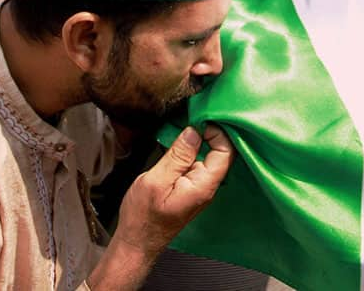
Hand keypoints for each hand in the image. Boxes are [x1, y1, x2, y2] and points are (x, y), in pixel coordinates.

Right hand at [113, 124, 232, 258]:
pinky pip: (196, 164)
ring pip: (207, 157)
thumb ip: (177, 155)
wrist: (137, 242)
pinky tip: (174, 145)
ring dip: (195, 141)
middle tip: (186, 120)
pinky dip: (188, 151)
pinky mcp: (191, 188)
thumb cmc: (143, 217)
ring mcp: (200, 188)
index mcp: (203, 185)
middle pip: (219, 152)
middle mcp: (207, 187)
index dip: (215, 131)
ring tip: (178, 129)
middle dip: (206, 132)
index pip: (225, 151)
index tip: (197, 120)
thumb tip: (193, 131)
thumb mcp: (156, 180)